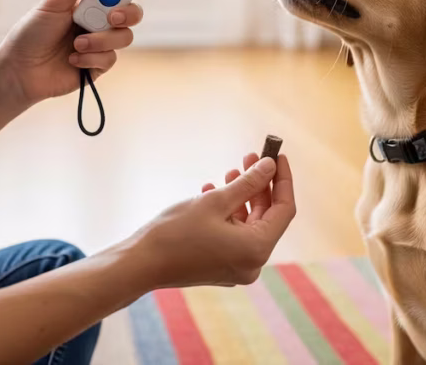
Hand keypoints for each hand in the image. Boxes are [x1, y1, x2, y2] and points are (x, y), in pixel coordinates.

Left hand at [0, 0, 158, 104]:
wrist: (20, 71)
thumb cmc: (31, 32)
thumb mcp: (54, 1)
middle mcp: (99, 19)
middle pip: (131, 11)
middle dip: (127, 12)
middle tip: (112, 16)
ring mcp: (101, 42)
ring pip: (124, 36)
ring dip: (101, 39)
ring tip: (77, 42)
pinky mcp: (99, 64)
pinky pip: (111, 58)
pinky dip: (91, 56)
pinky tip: (72, 58)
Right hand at [135, 153, 295, 288]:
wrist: (141, 264)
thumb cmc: (176, 232)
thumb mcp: (216, 201)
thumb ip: (248, 183)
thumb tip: (270, 166)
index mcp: (257, 249)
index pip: (284, 209)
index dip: (282, 180)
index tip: (277, 156)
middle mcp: (253, 263)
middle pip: (267, 217)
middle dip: (259, 186)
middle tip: (250, 158)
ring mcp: (238, 268)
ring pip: (249, 224)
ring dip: (242, 197)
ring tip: (229, 173)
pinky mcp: (222, 267)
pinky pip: (235, 235)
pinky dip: (229, 213)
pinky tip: (212, 192)